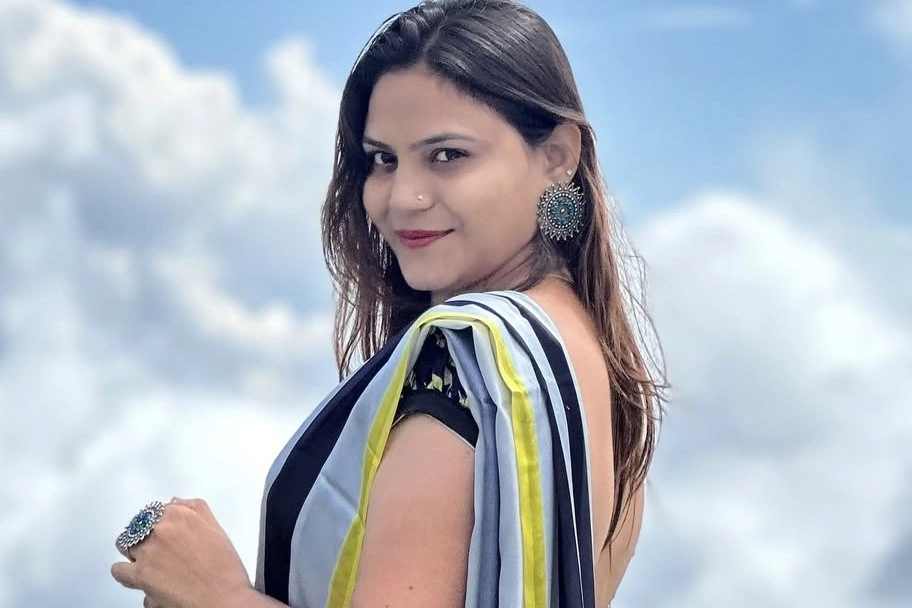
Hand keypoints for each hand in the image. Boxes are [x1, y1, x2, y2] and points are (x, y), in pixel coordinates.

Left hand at [111, 497, 252, 607]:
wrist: (223, 599)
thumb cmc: (224, 570)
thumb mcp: (217, 530)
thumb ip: (196, 509)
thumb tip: (175, 502)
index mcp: (182, 514)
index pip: (157, 510)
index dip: (160, 523)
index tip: (164, 532)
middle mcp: (162, 529)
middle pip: (139, 526)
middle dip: (145, 536)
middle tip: (157, 549)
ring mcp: (149, 551)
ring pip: (126, 545)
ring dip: (135, 552)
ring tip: (147, 562)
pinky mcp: (140, 574)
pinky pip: (118, 570)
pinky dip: (124, 573)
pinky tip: (134, 576)